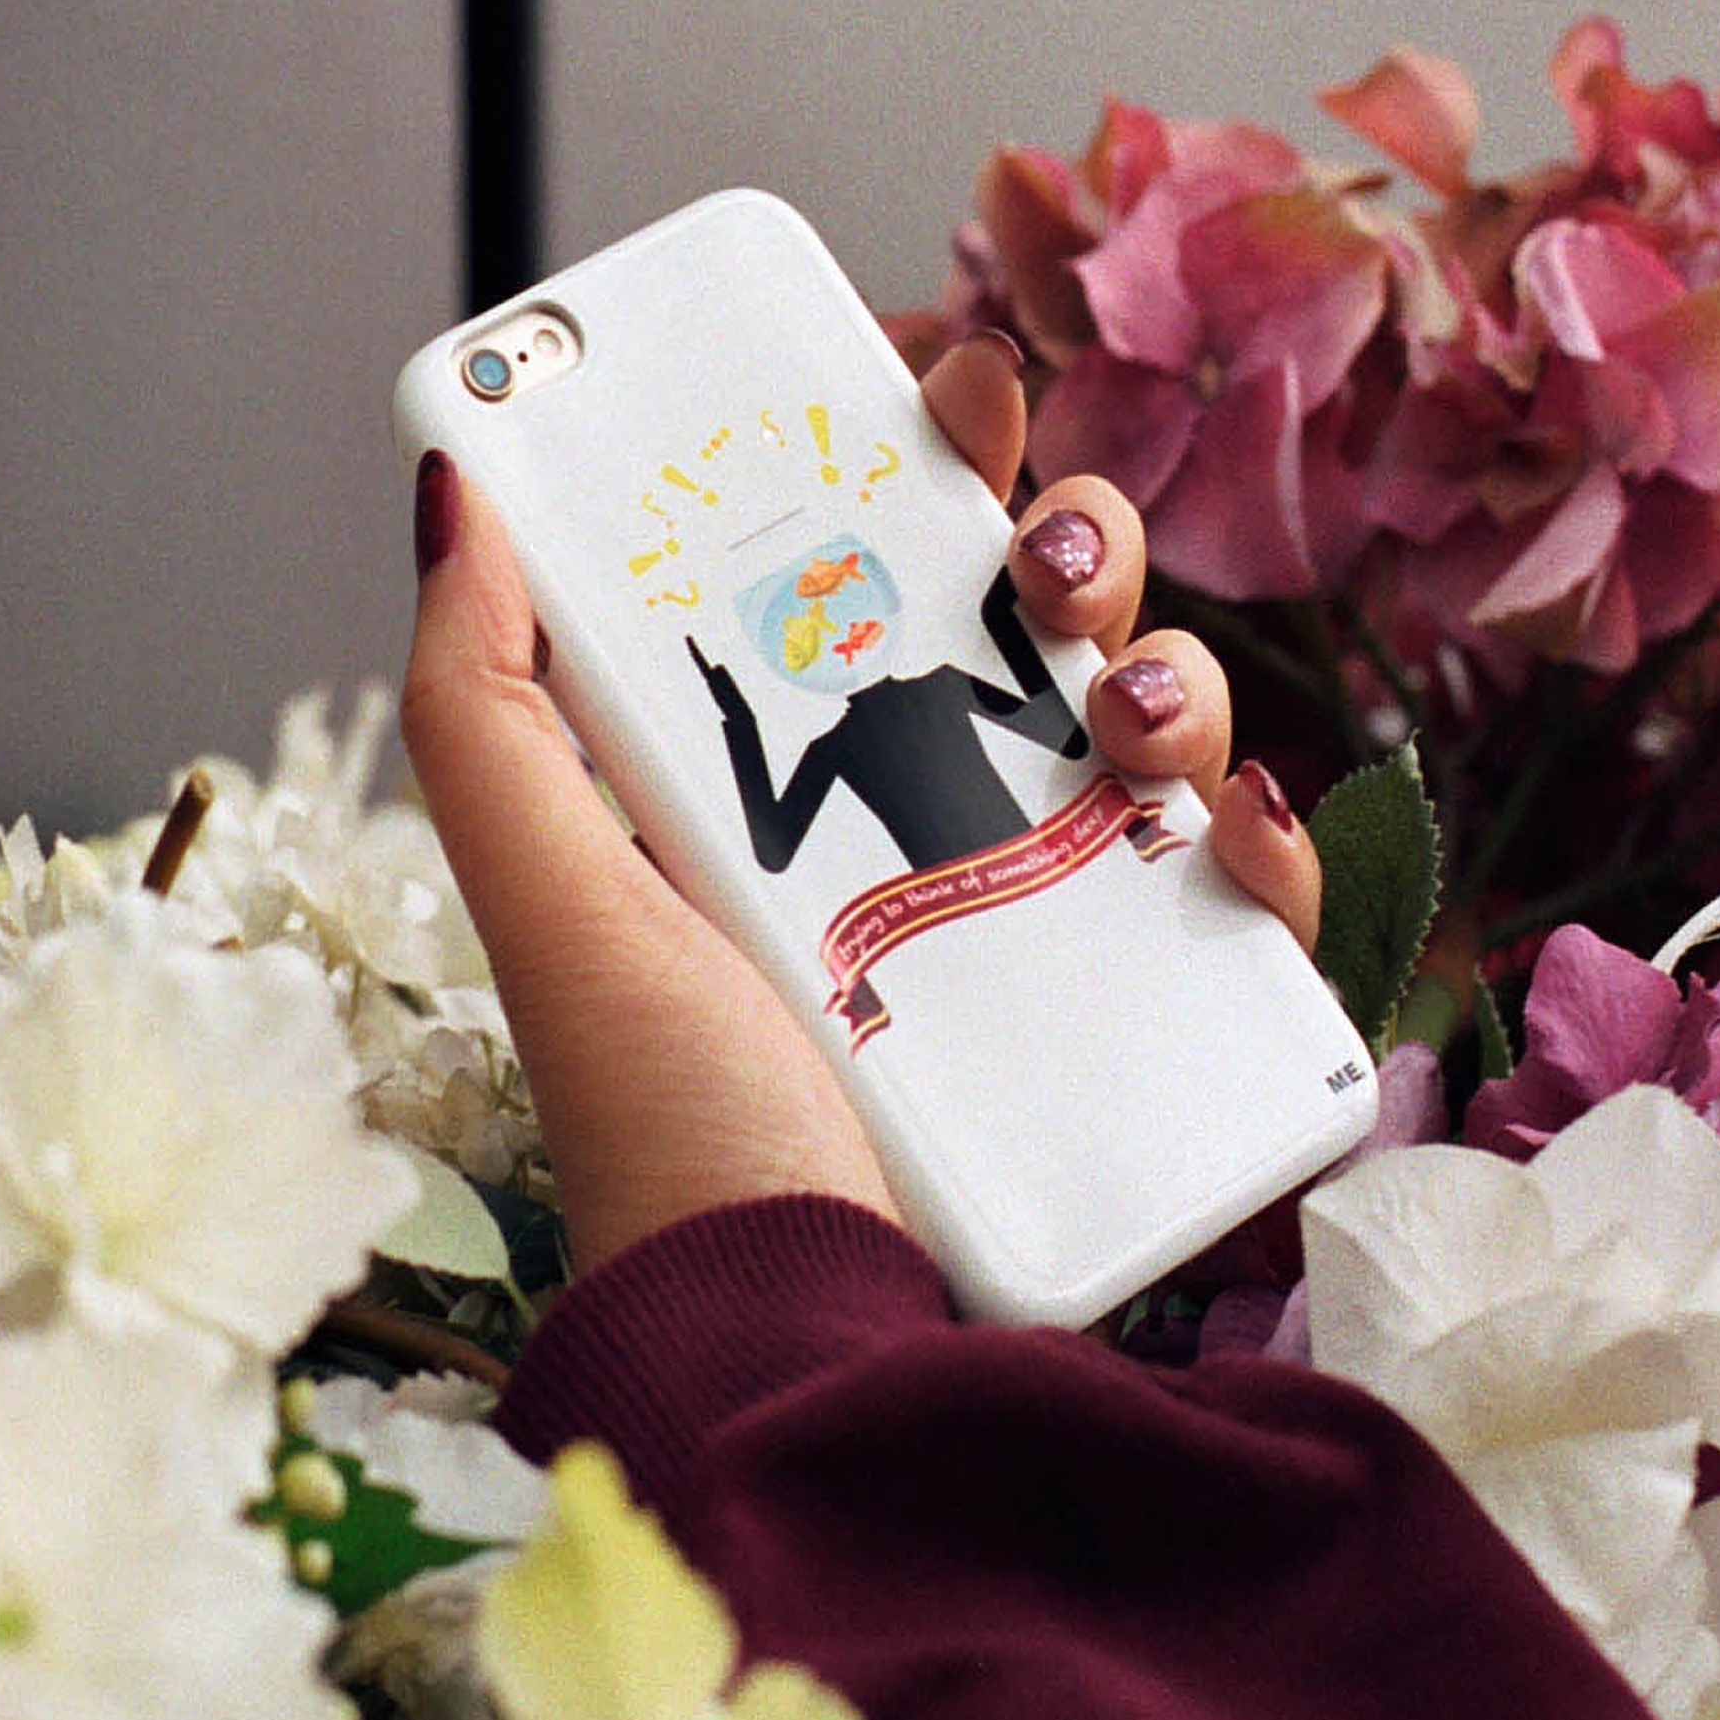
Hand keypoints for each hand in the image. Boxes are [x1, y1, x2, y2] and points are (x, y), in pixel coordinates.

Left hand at [402, 329, 1321, 1270]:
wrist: (810, 1331)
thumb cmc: (670, 1132)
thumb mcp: (554, 898)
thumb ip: (485, 704)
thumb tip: (458, 485)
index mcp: (782, 778)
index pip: (872, 561)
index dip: (920, 456)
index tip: (945, 389)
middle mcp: (924, 828)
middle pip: (1034, 610)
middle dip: (1063, 535)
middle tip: (1034, 553)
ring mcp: (1052, 922)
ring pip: (1158, 715)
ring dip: (1169, 664)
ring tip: (1125, 720)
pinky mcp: (1155, 1021)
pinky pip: (1244, 883)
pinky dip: (1261, 836)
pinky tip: (1219, 839)